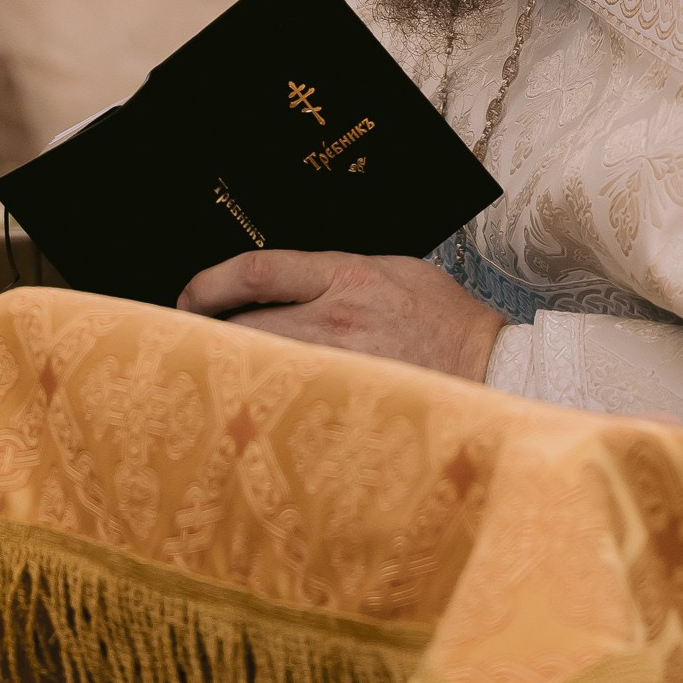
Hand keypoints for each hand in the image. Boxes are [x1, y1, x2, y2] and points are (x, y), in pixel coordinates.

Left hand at [175, 249, 503, 381]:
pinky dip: (269, 404)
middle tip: (187, 345)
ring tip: (215, 379)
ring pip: (263, 367)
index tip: (188, 296)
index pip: (256, 271)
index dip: (209, 283)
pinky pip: (293, 403)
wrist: (494, 365)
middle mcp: (336, 319)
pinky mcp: (350, 402)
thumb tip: (285, 282)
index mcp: (346, 275)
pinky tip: (256, 412)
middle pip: (245, 325)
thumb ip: (337, 273)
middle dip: (207, 335)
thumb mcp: (393, 270)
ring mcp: (342, 366)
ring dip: (234, 371)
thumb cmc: (444, 317)